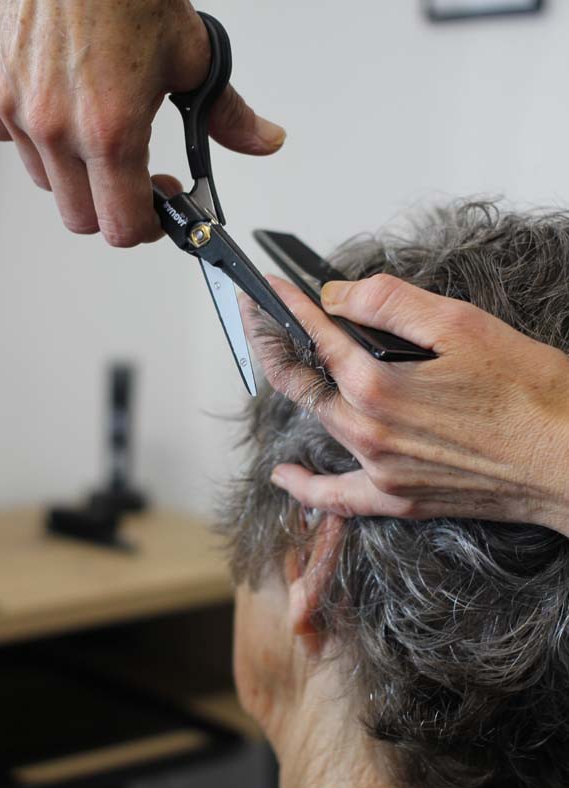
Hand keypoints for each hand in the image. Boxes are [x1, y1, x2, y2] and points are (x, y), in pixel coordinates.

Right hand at [0, 0, 285, 246]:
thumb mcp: (195, 57)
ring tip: (99, 133)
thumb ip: (228, 116)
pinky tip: (59, 107)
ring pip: (45, 181)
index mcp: (110, 129)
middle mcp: (55, 125)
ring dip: (75, 173)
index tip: (160, 208)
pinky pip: (7, 138)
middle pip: (80, 218)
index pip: (122, 226)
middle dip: (113, 206)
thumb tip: (262, 140)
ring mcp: (16, 105)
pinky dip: (33, 137)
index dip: (148, 228)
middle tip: (136, 176)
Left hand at [244, 274, 568, 535]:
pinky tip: (286, 474)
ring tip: (276, 359)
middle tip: (257, 316)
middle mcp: (368, 431)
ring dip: (293, 390)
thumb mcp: (461, 324)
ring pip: (318, 425)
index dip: (288, 305)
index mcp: (376, 385)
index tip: (272, 288)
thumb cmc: (530, 392)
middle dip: (272, 342)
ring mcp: (380, 470)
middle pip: (300, 383)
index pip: (315, 335)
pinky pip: (337, 499)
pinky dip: (307, 487)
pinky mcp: (399, 499)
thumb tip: (338, 295)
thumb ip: (389, 303)